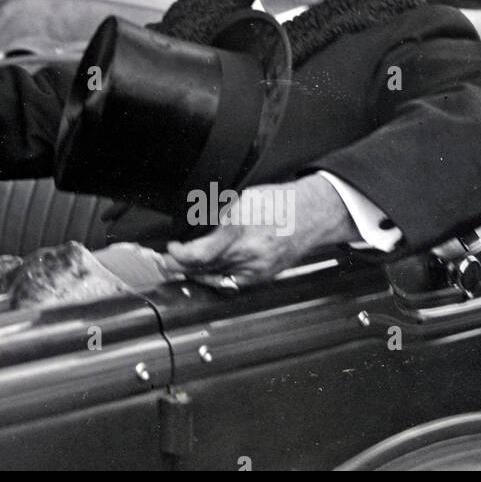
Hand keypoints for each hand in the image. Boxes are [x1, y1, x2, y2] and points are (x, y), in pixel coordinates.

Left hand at [164, 174, 357, 289]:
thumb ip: (217, 213)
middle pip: (205, 268)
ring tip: (181, 266)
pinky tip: (205, 273)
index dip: (180, 254)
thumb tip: (193, 225)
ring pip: (216, 278)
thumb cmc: (279, 201)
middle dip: (182, 265)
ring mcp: (258, 268)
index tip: (172, 248)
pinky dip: (215, 279)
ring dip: (195, 273)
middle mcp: (249, 253)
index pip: (201, 253)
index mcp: (241, 228)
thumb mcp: (241, 198)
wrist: (312, 214)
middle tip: (168, 260)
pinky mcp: (263, 277)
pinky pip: (232, 283)